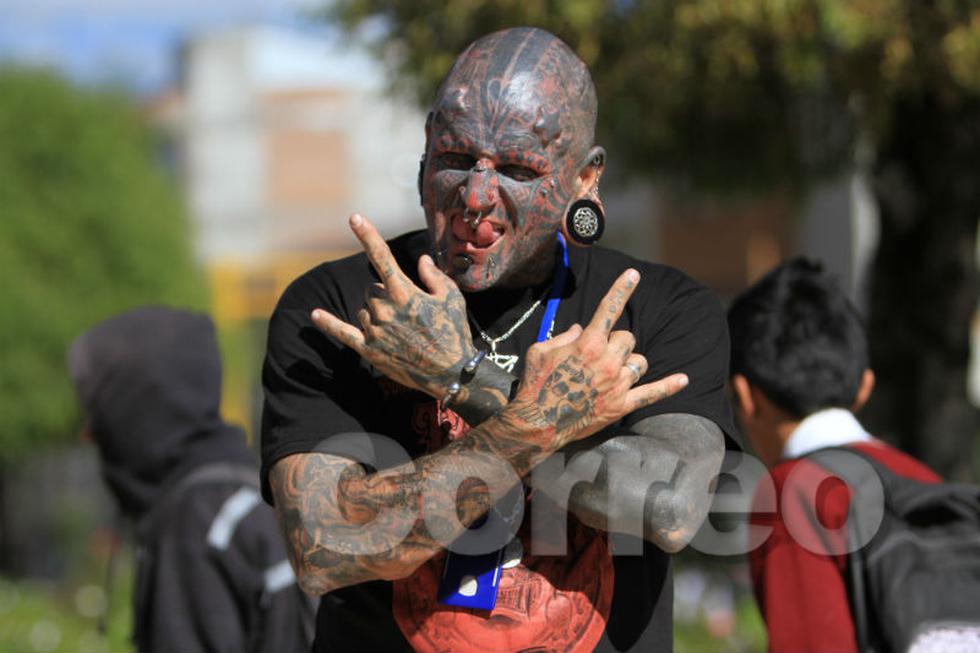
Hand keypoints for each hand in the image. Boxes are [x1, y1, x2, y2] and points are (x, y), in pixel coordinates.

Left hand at [311, 214, 476, 397]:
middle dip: (387, 294)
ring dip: (376, 312)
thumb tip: (422, 260)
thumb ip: (433, 276)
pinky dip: (328, 323)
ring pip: (364, 308)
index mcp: (404, 293)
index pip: (382, 257)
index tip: (354, 217)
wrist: (451, 373)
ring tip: (402, 331)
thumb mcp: (451, 298)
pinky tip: (315, 315)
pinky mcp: (368, 350)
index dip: (367, 235)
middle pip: (372, 288)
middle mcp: (384, 309)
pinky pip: (342, 332)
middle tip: (409, 313)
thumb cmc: (454, 332)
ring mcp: (374, 330)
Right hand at [504, 269, 688, 448]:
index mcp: (588, 344)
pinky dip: (668, 386)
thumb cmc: (536, 383)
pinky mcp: (621, 406)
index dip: (621, 289)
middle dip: (616, 342)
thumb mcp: (540, 351)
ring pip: (639, 362)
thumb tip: (580, 330)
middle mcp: (607, 361)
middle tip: (598, 354)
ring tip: (612, 372)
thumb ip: (563, 337)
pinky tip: (683, 379)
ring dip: (628, 362)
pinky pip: (652, 393)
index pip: (609, 309)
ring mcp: (617, 384)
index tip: (634, 274)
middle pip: (627, 338)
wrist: (538, 423)